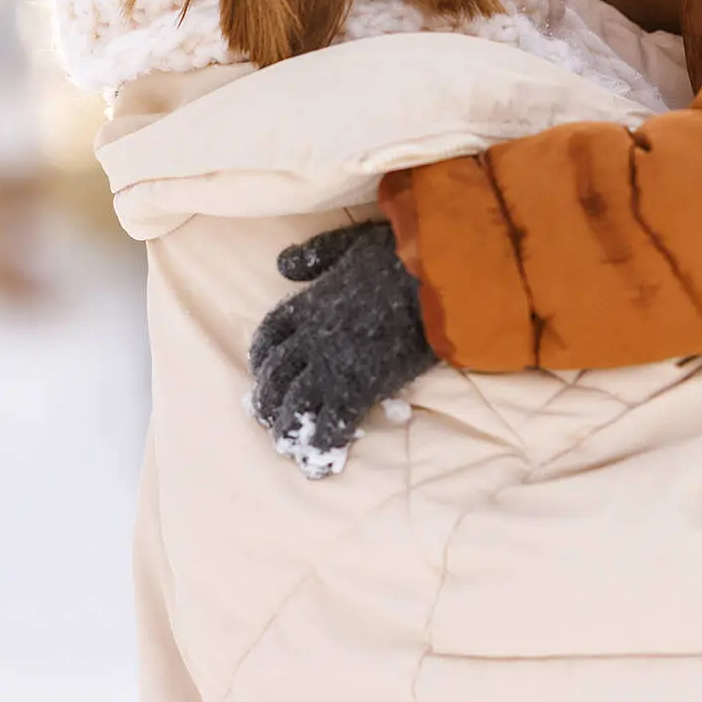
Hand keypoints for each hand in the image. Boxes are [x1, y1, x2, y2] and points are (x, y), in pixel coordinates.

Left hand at [247, 221, 437, 478]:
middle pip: (276, 374)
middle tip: (268, 416)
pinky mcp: (360, 387)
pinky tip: (319, 459)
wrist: (440, 278)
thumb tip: (282, 265)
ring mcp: (333, 364)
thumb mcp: (352, 241)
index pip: (271, 334)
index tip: (262, 370)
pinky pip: (332, 423)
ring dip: (288, 426)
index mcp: (310, 302)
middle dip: (268, 398)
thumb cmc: (404, 253)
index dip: (262, 356)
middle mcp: (313, 337)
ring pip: (296, 403)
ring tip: (287, 443)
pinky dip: (322, 443)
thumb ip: (317, 254)